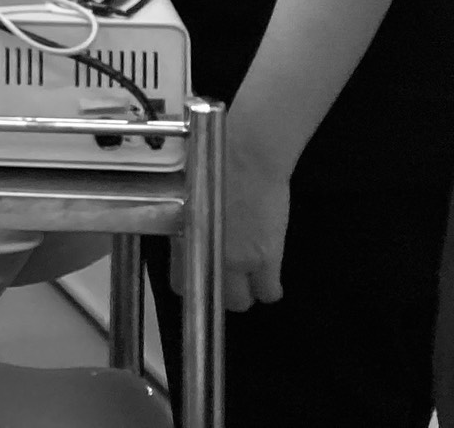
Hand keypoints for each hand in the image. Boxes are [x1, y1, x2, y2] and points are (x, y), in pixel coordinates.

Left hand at [178, 123, 289, 311]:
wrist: (247, 153)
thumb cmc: (212, 161)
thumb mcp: (188, 199)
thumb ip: (188, 228)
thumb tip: (191, 243)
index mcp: (184, 239)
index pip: (183, 286)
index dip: (197, 283)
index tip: (206, 276)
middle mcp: (207, 254)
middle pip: (215, 297)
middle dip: (224, 292)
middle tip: (233, 276)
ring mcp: (238, 260)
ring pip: (244, 301)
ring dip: (248, 291)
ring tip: (253, 276)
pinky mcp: (267, 257)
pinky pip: (269, 292)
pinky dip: (270, 289)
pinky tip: (270, 279)